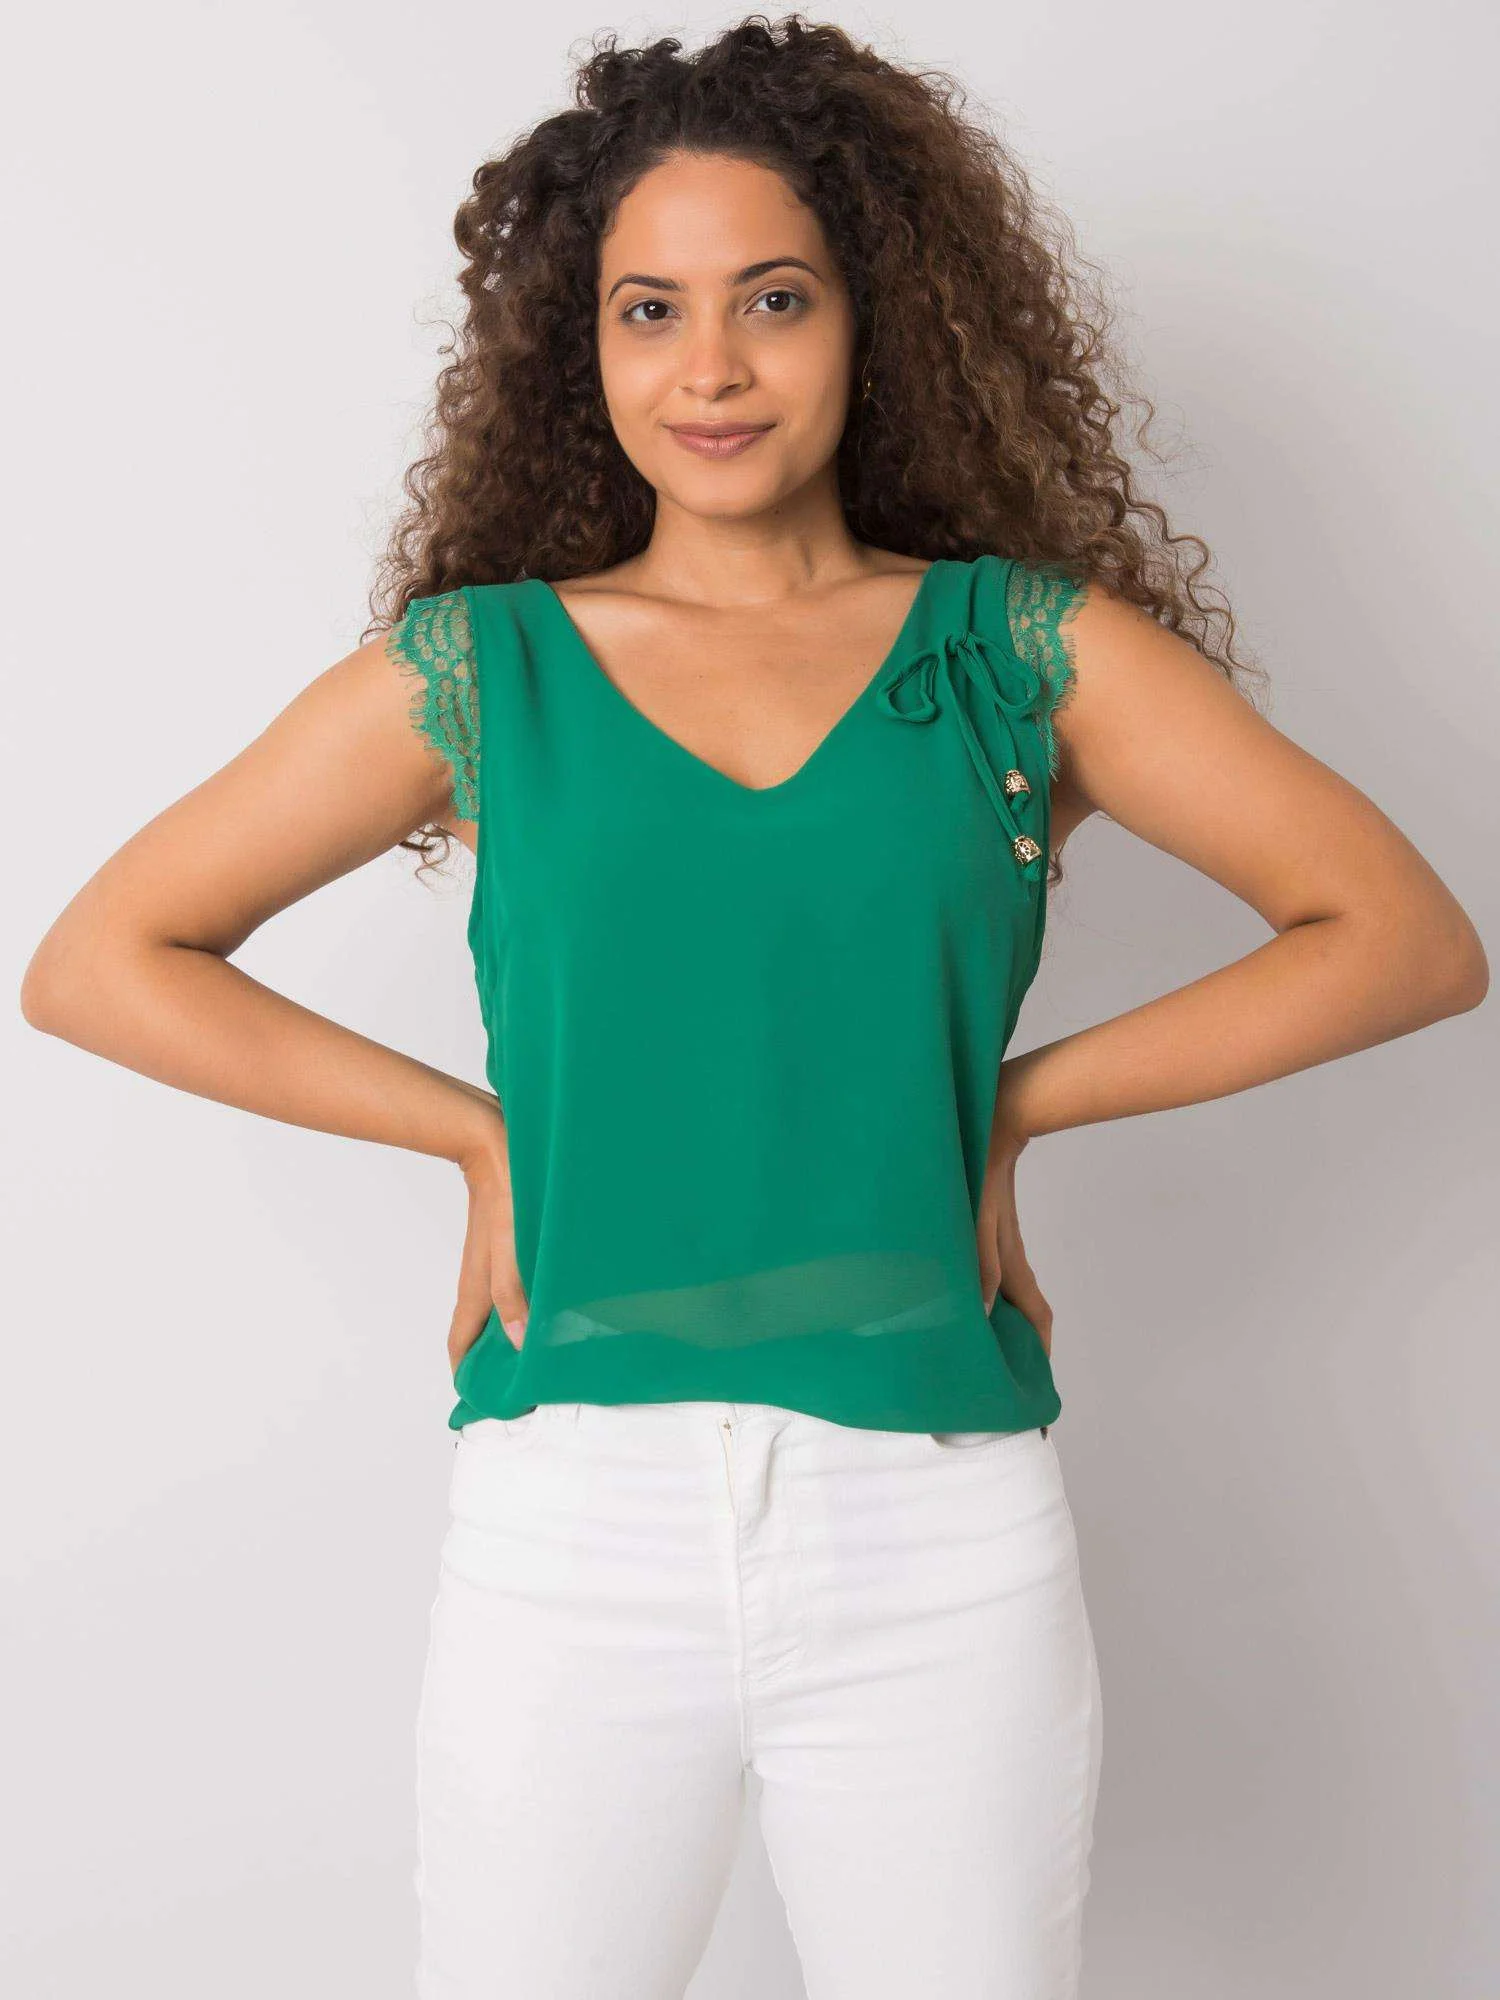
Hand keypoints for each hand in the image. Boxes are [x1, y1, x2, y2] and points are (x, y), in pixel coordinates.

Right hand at [450, 1115, 528, 1374]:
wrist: (497, 1143)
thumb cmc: (507, 1193)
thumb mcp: (513, 1249)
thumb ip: (514, 1296)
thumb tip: (518, 1343)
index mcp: (477, 1290)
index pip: (462, 1348)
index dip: (470, 1379)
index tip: (489, 1404)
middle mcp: (483, 1283)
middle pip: (482, 1336)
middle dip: (496, 1365)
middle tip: (528, 1387)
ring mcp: (495, 1266)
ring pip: (501, 1313)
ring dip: (516, 1336)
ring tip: (547, 1357)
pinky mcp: (510, 1250)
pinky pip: (515, 1290)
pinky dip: (528, 1308)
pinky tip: (554, 1307)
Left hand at [976, 1124, 1053, 1362]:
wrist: (997, 1122)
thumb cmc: (983, 1168)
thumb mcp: (977, 1219)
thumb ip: (980, 1264)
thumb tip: (986, 1311)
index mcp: (1011, 1263)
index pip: (1035, 1320)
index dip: (1039, 1354)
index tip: (1036, 1386)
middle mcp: (1011, 1259)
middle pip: (1024, 1314)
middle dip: (1019, 1349)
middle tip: (1002, 1378)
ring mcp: (1002, 1245)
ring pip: (1007, 1295)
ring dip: (999, 1323)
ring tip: (980, 1350)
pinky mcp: (990, 1231)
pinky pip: (992, 1274)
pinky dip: (985, 1296)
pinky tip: (964, 1299)